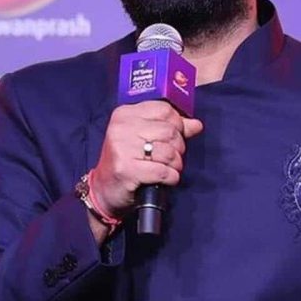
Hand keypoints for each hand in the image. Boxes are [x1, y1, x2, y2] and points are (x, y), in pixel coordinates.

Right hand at [90, 101, 203, 218]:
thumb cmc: (127, 161)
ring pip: (169, 152)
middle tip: (170, 157)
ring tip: (168, 169)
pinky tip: (165, 179)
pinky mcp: (127, 170)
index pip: (165, 110)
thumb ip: (170, 128)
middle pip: (170, 131)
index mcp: (125, 114)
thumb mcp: (144, 138)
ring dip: (175, 164)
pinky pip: (164, 172)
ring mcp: (122, 148)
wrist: (105, 190)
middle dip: (178, 148)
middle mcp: (121, 128)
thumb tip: (196, 125)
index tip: (173, 138)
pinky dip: (171, 178)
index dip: (177, 125)